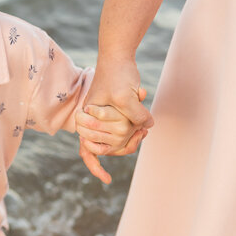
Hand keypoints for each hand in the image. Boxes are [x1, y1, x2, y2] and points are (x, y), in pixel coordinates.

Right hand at [76, 58, 152, 182]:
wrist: (118, 56)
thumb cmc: (117, 74)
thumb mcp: (126, 96)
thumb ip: (136, 115)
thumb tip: (147, 128)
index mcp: (87, 120)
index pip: (87, 150)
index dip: (96, 166)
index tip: (106, 180)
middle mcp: (92, 121)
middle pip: (106, 147)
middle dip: (124, 146)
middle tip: (140, 136)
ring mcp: (102, 117)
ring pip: (116, 139)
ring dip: (131, 136)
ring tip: (144, 128)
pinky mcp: (113, 112)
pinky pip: (122, 128)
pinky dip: (133, 129)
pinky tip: (143, 127)